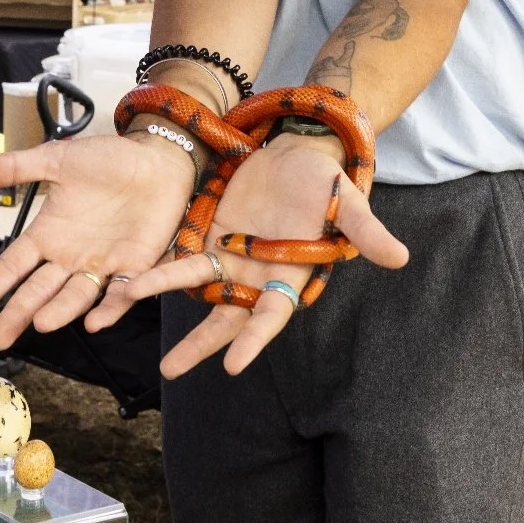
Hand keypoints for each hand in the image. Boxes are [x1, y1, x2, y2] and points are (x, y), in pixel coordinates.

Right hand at [0, 134, 197, 348]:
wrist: (159, 160)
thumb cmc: (110, 160)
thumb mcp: (56, 161)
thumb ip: (15, 168)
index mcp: (48, 234)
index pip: (12, 266)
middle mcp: (70, 256)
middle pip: (38, 291)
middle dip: (17, 314)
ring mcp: (102, 265)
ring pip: (75, 296)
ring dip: (60, 311)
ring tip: (42, 324)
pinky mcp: (135, 268)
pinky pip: (120, 293)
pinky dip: (109, 308)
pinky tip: (95, 321)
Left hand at [110, 134, 405, 376]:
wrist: (299, 151)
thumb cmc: (328, 181)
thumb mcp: (350, 203)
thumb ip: (365, 233)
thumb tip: (400, 257)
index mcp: (290, 276)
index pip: (270, 316)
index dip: (253, 339)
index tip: (234, 364)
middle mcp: (256, 276)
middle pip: (224, 317)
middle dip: (198, 344)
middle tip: (169, 371)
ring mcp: (231, 258)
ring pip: (194, 289)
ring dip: (162, 301)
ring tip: (126, 316)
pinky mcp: (210, 236)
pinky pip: (179, 259)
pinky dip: (155, 272)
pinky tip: (124, 285)